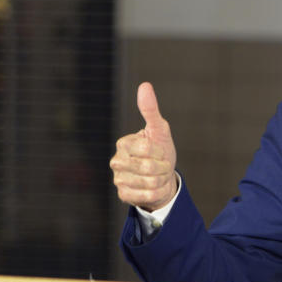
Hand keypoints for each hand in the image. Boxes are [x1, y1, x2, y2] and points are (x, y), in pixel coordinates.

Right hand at [110, 82, 177, 210]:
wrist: (164, 176)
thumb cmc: (161, 150)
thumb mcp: (160, 130)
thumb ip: (151, 110)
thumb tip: (144, 85)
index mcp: (124, 143)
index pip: (147, 147)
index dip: (160, 151)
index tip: (160, 150)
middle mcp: (117, 161)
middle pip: (147, 167)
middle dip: (163, 167)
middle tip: (162, 165)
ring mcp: (118, 179)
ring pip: (149, 183)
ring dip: (161, 179)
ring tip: (158, 175)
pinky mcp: (123, 195)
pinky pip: (146, 196)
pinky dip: (156, 192)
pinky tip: (153, 187)